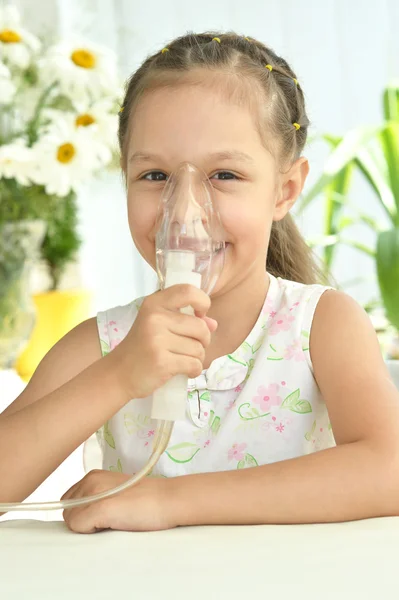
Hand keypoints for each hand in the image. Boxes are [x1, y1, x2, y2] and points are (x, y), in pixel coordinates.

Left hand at [60, 469, 176, 533]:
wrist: (169, 499)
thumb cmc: (146, 501)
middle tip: (110, 518)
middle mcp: (90, 479)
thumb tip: (75, 518)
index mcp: (93, 475)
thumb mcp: (114, 494)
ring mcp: (94, 493)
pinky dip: (90, 532)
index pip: (68, 501)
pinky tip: (112, 524)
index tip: (103, 514)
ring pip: (71, 520)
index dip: (82, 512)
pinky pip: (78, 527)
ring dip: (87, 527)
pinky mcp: (100, 507)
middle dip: (83, 520)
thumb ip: (94, 499)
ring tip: (113, 521)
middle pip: (67, 511)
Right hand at [109, 284, 217, 398]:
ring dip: (197, 358)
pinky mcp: (162, 361)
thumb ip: (186, 320)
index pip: (188, 291)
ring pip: (199, 348)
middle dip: (203, 341)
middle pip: (200, 327)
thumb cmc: (141, 348)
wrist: (118, 374)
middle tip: (191, 347)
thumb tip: (213, 324)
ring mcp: (157, 340)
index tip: (200, 315)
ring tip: (182, 360)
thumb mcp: (158, 326)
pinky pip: (194, 364)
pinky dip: (193, 370)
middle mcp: (155, 318)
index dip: (202, 302)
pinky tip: (183, 371)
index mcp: (154, 303)